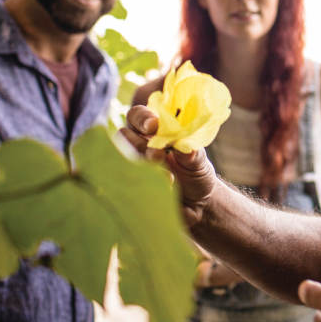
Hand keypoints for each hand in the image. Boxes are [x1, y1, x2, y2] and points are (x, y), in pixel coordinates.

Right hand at [120, 105, 217, 224]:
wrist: (196, 206)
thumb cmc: (196, 175)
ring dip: (143, 165)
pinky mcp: (129, 186)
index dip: (142, 117)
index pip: (139, 115)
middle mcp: (137, 145)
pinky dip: (143, 185)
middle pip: (124, 135)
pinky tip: (163, 190)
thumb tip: (185, 147)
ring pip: (122, 158)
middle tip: (158, 155)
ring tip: (169, 178)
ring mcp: (131, 166)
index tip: (153, 125)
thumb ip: (192, 152)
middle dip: (141, 144)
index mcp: (154, 131)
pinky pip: (124, 182)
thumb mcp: (198, 161)